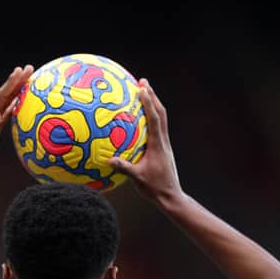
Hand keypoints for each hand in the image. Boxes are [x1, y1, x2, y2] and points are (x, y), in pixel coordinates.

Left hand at [0, 65, 33, 178]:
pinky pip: (8, 115)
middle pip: (6, 95)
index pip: (1, 96)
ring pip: (7, 103)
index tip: (21, 70)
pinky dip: (15, 107)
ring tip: (27, 81)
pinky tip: (21, 104)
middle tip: (29, 68)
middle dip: (17, 81)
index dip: (11, 83)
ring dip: (17, 91)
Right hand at [108, 79, 184, 205]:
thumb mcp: (137, 178)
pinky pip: (158, 128)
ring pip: (161, 119)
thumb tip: (109, 160)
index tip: (142, 88)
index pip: (154, 119)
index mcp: (158, 145)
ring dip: (153, 104)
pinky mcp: (163, 149)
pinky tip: (141, 117)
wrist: (171, 197)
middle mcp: (163, 141)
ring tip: (144, 92)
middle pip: (161, 113)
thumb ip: (124, 168)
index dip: (149, 102)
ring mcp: (164, 144)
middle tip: (142, 81)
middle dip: (152, 96)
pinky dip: (151, 117)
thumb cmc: (154, 188)